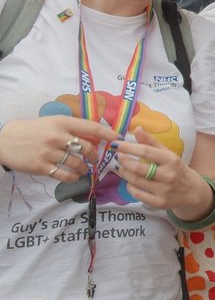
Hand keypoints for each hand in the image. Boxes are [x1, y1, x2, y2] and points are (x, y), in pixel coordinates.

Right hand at [0, 116, 117, 179]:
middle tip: (94, 159)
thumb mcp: (54, 122)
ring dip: (84, 168)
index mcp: (62, 122)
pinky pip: (64, 175)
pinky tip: (74, 175)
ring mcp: (49, 152)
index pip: (92, 127)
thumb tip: (97, 136)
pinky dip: (73, 177)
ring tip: (83, 169)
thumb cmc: (34, 130)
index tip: (118, 139)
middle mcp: (57, 136)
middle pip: (87, 148)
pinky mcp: (40, 166)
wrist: (5, 140)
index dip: (108, 134)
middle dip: (94, 155)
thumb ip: (73, 128)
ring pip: (77, 163)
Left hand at [114, 127, 209, 213]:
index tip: (115, 144)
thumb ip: (152, 142)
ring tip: (121, 167)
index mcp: (171, 160)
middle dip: (124, 161)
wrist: (193, 192)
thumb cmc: (177, 169)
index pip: (146, 152)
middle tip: (118, 156)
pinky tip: (130, 181)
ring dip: (124, 173)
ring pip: (135, 181)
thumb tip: (136, 128)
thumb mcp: (169, 154)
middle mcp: (168, 175)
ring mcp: (163, 190)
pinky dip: (130, 186)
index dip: (128, 147)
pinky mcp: (158, 203)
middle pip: (138, 168)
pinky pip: (137, 194)